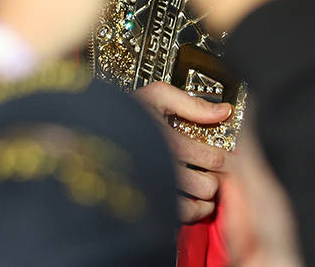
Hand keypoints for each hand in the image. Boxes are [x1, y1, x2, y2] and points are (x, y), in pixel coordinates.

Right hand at [133, 81, 232, 222]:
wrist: (90, 131)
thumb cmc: (124, 113)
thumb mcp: (157, 96)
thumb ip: (191, 103)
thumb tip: (223, 111)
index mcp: (165, 140)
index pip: (210, 156)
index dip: (220, 156)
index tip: (218, 152)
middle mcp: (158, 167)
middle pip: (205, 184)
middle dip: (212, 176)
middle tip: (210, 168)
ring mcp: (151, 188)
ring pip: (193, 205)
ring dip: (204, 196)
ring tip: (203, 185)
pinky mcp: (146, 204)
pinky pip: (178, 218)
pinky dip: (191, 212)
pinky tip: (192, 200)